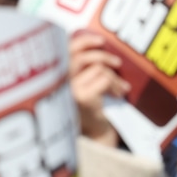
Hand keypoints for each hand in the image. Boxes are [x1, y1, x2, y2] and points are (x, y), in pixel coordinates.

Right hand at [68, 32, 128, 146]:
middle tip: (117, 63)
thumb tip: (99, 45)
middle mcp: (58, 82)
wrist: (95, 135)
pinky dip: (115, 86)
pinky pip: (104, 79)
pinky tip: (117, 94)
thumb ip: (84, 68)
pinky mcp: (82, 97)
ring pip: (97, 68)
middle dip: (103, 55)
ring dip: (114, 77)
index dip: (83, 41)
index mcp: (57, 76)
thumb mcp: (84, 85)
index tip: (100, 41)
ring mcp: (69, 90)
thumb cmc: (91, 109)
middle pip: (81, 55)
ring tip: (120, 88)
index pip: (65, 49)